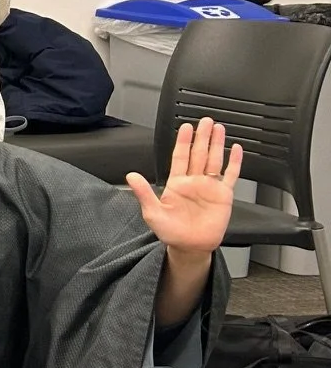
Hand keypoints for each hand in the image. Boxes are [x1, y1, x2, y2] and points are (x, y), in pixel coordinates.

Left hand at [128, 117, 242, 254]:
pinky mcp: (223, 195)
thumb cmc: (170, 232)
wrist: (190, 247)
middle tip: (205, 120)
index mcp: (176, 183)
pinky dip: (234, 162)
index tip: (185, 127)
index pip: (180, 157)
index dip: (183, 142)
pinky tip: (236, 150)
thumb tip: (131, 175)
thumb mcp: (152, 212)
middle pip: (198, 153)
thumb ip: (143, 193)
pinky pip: (230, 175)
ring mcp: (209, 187)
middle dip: (201, 137)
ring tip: (218, 128)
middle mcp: (194, 181)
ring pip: (214, 160)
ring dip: (216, 144)